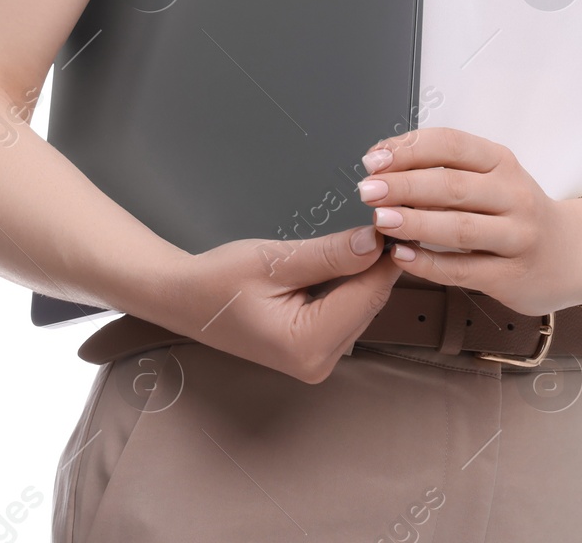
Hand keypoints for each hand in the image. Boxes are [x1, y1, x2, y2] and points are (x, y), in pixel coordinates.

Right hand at [163, 222, 406, 384]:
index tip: (398, 219)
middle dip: (377, 261)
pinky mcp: (314, 350)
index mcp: (308, 345)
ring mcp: (317, 361)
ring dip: (364, 271)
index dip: (387, 254)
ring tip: (364, 233)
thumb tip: (376, 241)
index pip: (369, 294)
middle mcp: (318, 363)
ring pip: (362, 306)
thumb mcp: (275, 260)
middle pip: (369, 302)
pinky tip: (344, 258)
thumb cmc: (219, 279)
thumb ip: (329, 254)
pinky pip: (347, 311)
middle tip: (383, 218)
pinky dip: (350, 283)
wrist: (183, 298)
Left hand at [357, 126, 581, 316]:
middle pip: (451, 185)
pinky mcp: (512, 276)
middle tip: (368, 190)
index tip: (374, 158)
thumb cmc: (516, 211)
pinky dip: (428, 263)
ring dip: (415, 222)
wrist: (572, 255)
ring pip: (459, 227)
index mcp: (502, 162)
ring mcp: (517, 237)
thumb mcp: (492, 177)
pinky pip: (463, 269)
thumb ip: (446, 168)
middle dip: (403, 185)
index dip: (409, 148)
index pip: (451, 144)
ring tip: (380, 220)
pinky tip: (401, 257)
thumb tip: (385, 163)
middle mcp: (513, 195)